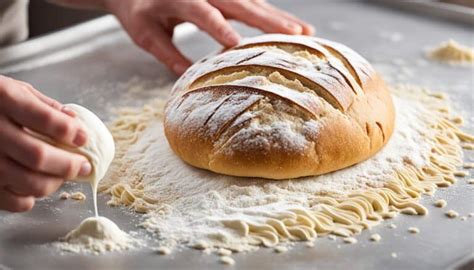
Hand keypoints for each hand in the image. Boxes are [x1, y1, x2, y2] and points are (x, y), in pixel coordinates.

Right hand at [0, 75, 91, 211]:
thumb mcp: (14, 89)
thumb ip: (45, 106)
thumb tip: (76, 123)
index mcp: (4, 99)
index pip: (44, 119)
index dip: (70, 131)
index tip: (83, 138)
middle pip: (38, 156)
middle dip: (69, 165)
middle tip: (84, 166)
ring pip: (28, 182)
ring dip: (54, 183)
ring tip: (62, 176)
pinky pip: (13, 201)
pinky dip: (31, 198)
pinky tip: (35, 186)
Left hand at [104, 0, 313, 73]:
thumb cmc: (142, 12)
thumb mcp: (146, 34)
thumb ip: (167, 54)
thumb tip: (189, 80)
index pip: (202, 12)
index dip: (218, 27)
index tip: (236, 45)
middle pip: (239, 4)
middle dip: (266, 20)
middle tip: (293, 35)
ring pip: (253, 2)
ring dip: (279, 18)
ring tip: (305, 33)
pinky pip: (254, 5)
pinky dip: (274, 16)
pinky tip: (294, 27)